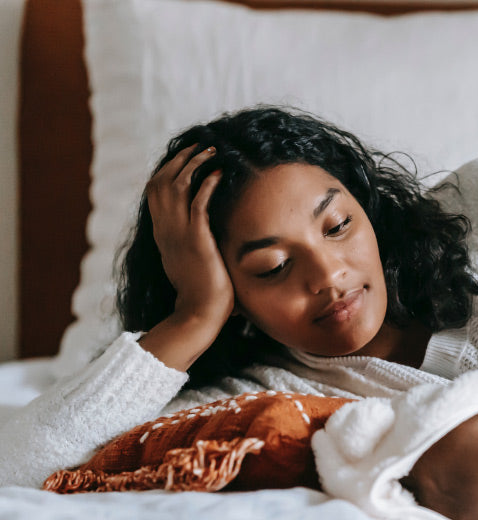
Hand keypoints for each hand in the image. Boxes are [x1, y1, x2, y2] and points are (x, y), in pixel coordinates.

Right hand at [145, 144, 232, 326]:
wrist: (199, 313)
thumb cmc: (201, 294)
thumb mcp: (188, 263)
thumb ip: (188, 245)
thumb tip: (201, 237)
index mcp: (162, 234)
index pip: (156, 192)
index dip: (168, 170)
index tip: (185, 157)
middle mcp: (165, 230)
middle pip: (162, 182)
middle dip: (180, 159)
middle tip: (199, 146)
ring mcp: (178, 234)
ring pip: (177, 186)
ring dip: (194, 164)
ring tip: (211, 151)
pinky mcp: (196, 240)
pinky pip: (199, 204)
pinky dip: (208, 185)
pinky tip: (220, 173)